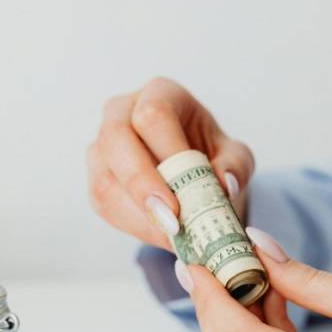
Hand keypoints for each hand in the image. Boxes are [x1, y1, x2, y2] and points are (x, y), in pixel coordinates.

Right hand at [87, 77, 253, 250]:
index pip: (153, 115)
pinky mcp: (97, 178)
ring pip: (105, 179)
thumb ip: (234, 166)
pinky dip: (134, 226)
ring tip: (174, 237)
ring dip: (139, 216)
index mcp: (159, 94)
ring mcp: (102, 146)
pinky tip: (160, 235)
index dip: (166, 154)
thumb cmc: (210, 157)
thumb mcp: (233, 157)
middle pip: (115, 139)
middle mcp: (121, 113)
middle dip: (141, 184)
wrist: (193, 174)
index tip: (184, 189)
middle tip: (170, 222)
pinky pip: (104, 204)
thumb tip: (224, 183)